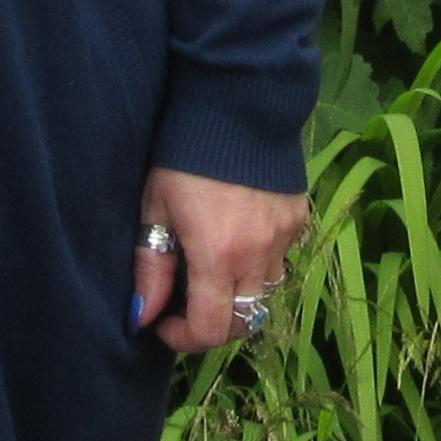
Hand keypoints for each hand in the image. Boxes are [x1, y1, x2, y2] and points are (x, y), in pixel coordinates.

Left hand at [134, 163, 306, 355]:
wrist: (239, 101)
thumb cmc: (184, 154)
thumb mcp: (156, 208)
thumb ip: (151, 268)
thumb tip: (141, 317)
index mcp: (218, 256)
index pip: (211, 329)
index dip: (183, 338)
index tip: (162, 322)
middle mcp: (259, 255)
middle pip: (245, 321)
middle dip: (213, 324)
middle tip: (186, 304)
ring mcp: (285, 237)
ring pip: (266, 292)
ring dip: (238, 294)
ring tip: (213, 269)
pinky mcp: (299, 218)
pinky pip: (280, 259)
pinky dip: (259, 263)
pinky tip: (238, 236)